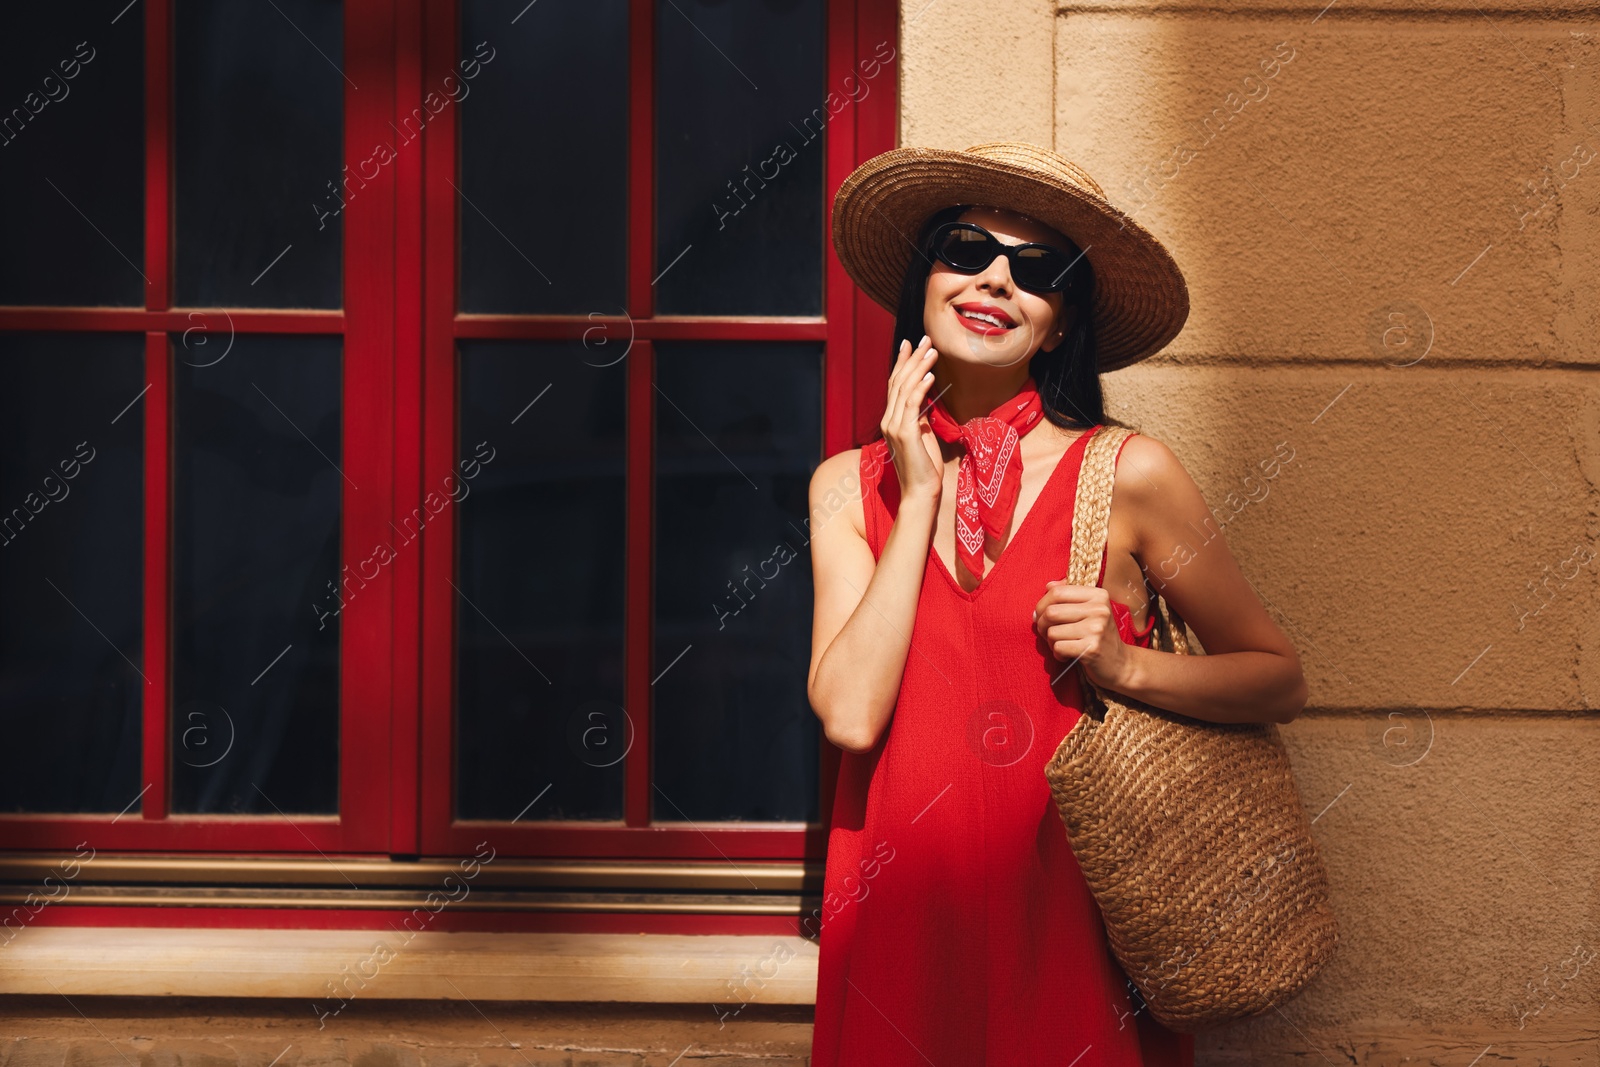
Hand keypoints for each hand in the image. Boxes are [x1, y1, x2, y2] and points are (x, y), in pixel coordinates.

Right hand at [880, 335, 944, 507]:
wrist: (920, 491)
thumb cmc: (924, 466)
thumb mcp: (923, 434)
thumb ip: (920, 416)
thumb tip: (926, 397)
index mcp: (891, 420)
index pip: (894, 385)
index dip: (902, 363)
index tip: (911, 344)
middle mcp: (888, 420)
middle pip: (898, 382)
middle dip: (912, 358)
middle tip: (925, 339)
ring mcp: (894, 426)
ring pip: (905, 389)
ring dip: (920, 367)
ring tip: (932, 351)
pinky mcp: (905, 433)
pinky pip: (912, 404)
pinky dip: (922, 387)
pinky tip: (932, 375)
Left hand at [1033, 580, 1130, 689]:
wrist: (1119, 663)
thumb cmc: (1098, 634)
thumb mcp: (1089, 610)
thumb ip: (1070, 595)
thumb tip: (1049, 586)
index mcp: (1098, 595)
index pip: (1057, 592)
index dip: (1041, 605)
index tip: (1040, 615)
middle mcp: (1099, 609)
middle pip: (1051, 612)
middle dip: (1041, 624)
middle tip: (1046, 632)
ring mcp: (1097, 629)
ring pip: (1052, 632)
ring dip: (1050, 642)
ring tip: (1061, 644)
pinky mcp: (1092, 649)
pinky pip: (1058, 647)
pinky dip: (1057, 654)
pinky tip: (1066, 655)